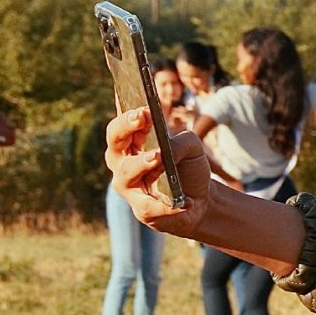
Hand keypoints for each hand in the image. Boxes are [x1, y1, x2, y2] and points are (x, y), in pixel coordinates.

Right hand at [107, 107, 211, 235]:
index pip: (123, 122)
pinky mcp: (141, 209)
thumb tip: (167, 149)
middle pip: (115, 140)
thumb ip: (180, 141)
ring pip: (128, 172)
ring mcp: (128, 185)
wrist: (200, 200)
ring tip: (158, 156)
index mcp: (132, 141)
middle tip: (142, 117)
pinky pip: (149, 205)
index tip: (140, 105)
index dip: (128, 112)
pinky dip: (168, 204)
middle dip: (126, 127)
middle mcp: (122, 161)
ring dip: (142, 162)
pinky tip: (185, 203)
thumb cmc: (187, 167)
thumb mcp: (192, 147)